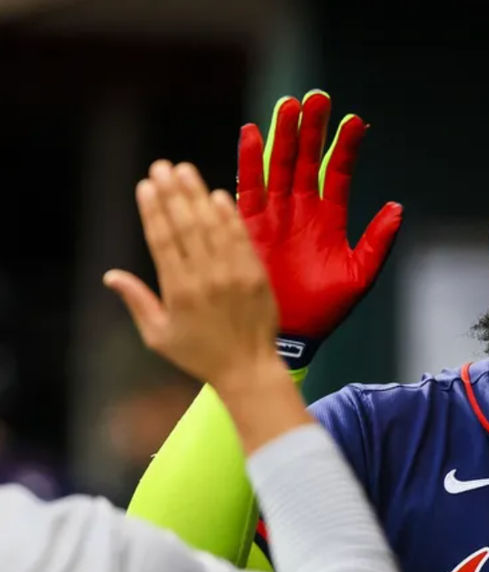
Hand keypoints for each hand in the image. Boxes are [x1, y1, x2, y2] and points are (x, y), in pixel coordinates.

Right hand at [105, 160, 282, 390]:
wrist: (249, 368)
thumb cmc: (200, 354)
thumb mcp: (159, 336)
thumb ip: (137, 302)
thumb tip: (111, 275)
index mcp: (178, 290)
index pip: (162, 240)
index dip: (153, 210)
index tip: (145, 185)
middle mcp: (205, 276)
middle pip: (186, 226)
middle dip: (172, 193)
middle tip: (162, 166)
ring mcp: (234, 273)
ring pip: (213, 226)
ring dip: (198, 195)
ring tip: (185, 171)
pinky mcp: (256, 273)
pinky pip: (240, 238)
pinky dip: (230, 216)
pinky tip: (218, 195)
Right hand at [238, 90, 402, 366]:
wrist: (293, 334)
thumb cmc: (326, 308)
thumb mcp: (359, 276)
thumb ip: (377, 243)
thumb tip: (397, 209)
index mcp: (328, 218)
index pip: (338, 173)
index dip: (346, 148)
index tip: (356, 121)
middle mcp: (301, 210)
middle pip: (306, 160)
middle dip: (312, 130)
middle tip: (318, 98)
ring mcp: (275, 214)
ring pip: (279, 166)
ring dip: (283, 137)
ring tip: (289, 106)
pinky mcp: (249, 225)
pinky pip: (248, 188)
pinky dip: (248, 162)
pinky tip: (249, 134)